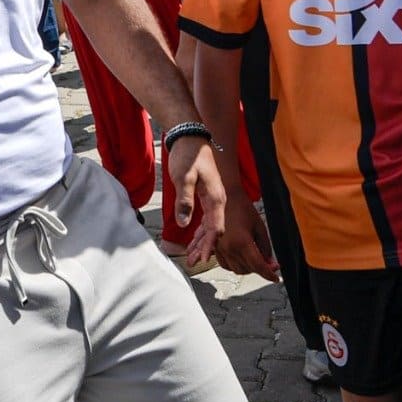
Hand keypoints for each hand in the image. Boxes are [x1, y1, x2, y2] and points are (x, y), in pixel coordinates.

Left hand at [164, 139, 222, 267]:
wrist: (190, 138)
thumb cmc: (188, 155)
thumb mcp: (184, 177)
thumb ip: (184, 201)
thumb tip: (185, 224)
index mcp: (216, 198)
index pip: (215, 228)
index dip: (210, 245)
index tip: (204, 259)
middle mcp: (217, 201)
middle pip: (214, 230)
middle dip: (206, 248)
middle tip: (195, 263)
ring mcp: (212, 199)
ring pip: (209, 226)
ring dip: (201, 242)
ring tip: (193, 258)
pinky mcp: (205, 197)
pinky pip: (205, 219)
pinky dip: (199, 232)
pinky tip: (193, 241)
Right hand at [215, 201, 277, 278]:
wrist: (226, 199)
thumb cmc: (242, 209)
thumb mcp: (260, 227)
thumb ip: (265, 248)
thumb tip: (270, 263)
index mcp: (242, 243)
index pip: (258, 266)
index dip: (269, 274)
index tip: (275, 277)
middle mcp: (229, 248)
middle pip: (248, 270)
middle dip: (259, 269)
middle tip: (267, 262)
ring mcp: (220, 249)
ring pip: (237, 270)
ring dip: (247, 268)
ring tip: (254, 258)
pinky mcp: (215, 248)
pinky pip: (226, 265)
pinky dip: (235, 265)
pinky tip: (242, 258)